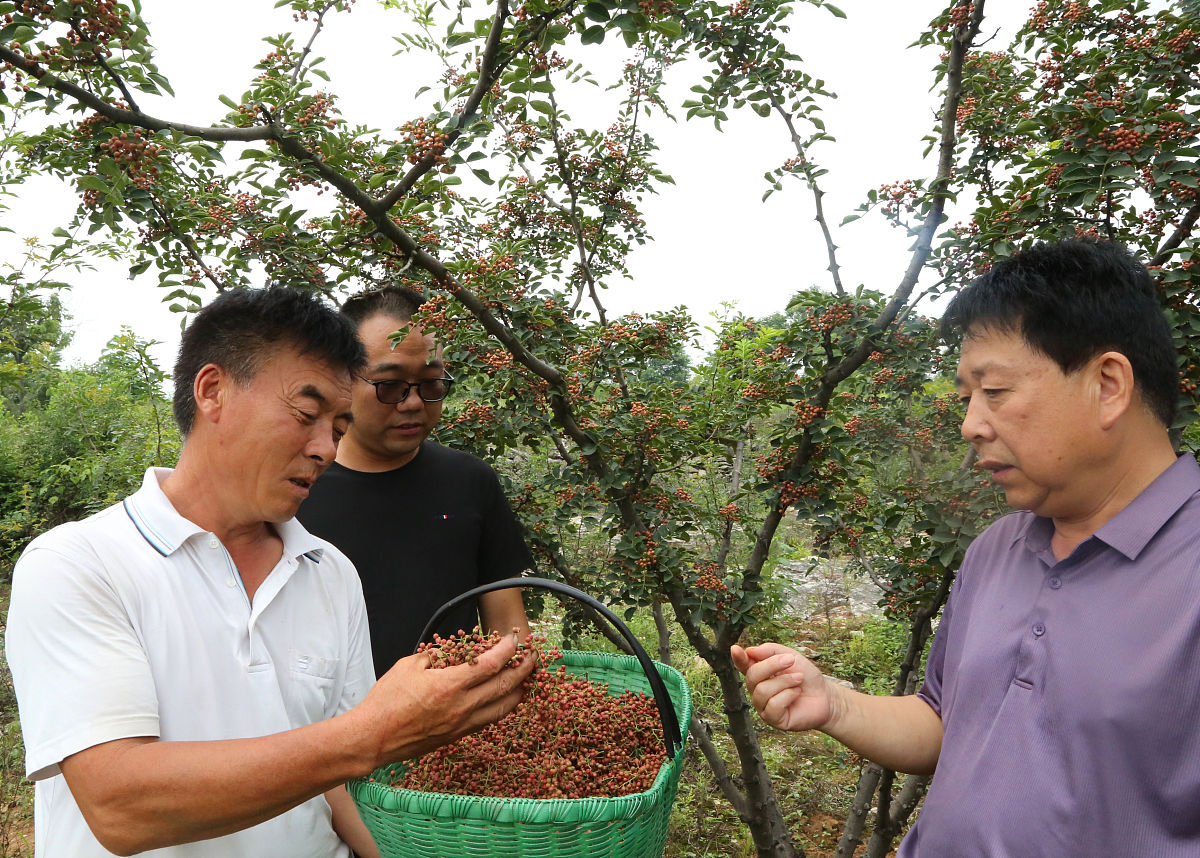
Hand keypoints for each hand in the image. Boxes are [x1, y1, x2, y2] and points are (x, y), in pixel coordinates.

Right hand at [356, 633, 533, 765]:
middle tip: (533, 657)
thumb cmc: (386, 700)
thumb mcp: (408, 666)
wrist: (374, 738)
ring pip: (503, 708)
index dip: (509, 650)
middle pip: (506, 686)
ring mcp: (462, 724)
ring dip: (518, 691)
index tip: (515, 640)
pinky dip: (502, 707)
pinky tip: (504, 699)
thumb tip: (448, 651)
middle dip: (524, 669)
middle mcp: (462, 706)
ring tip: (526, 678)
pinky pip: (489, 720)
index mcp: (451, 685)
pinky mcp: (457, 736)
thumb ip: (433, 656)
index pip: (492, 664)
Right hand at [731, 642, 836, 732]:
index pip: (744, 666)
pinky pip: (773, 705)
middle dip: (772, 665)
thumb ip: (770, 651)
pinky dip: (788, 696)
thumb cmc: (806, 676)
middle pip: (752, 676)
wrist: (825, 695)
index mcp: (759, 673)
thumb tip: (749, 651)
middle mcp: (757, 690)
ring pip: (763, 690)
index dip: (738, 658)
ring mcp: (763, 706)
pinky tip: (796, 694)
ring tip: (799, 680)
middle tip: (790, 661)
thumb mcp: (790, 656)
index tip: (735, 649)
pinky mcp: (773, 719)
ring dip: (785, 681)